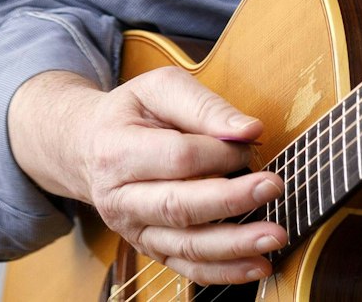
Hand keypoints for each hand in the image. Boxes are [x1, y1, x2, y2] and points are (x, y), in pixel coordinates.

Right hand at [8, 67, 286, 286]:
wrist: (88, 147)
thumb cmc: (132, 114)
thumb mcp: (159, 89)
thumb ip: (203, 106)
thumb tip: (248, 129)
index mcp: (117, 152)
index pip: (176, 157)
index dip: (219, 151)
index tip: (249, 141)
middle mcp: (120, 199)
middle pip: (179, 206)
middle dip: (230, 200)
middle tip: (272, 187)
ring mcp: (134, 229)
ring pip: (185, 245)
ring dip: (233, 246)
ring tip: (274, 236)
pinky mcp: (150, 248)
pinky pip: (186, 267)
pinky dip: (223, 272)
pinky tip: (256, 266)